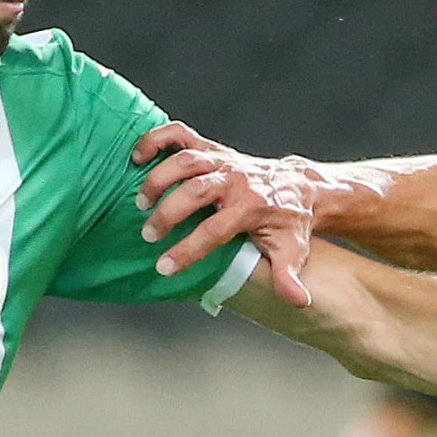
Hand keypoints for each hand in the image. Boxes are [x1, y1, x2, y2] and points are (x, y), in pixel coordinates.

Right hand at [130, 120, 316, 307]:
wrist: (298, 187)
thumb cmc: (289, 223)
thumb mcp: (292, 252)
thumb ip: (289, 278)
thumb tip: (299, 302)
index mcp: (251, 207)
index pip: (214, 230)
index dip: (187, 250)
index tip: (164, 267)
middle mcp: (234, 180)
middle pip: (195, 191)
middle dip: (168, 213)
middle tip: (149, 235)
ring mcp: (222, 161)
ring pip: (184, 161)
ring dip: (158, 179)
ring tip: (141, 203)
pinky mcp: (211, 148)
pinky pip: (180, 135)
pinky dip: (156, 140)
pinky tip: (137, 157)